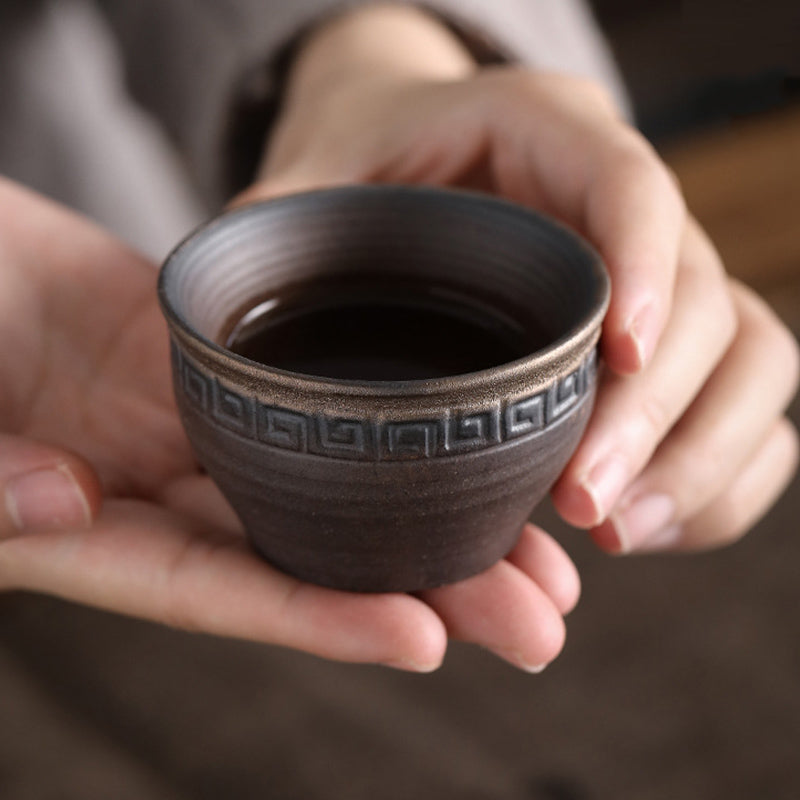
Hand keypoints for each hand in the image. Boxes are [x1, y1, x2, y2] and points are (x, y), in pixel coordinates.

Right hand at [0, 177, 577, 671]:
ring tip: (544, 549)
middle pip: (312, 547)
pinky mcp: (224, 354)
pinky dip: (390, 415)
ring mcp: (202, 419)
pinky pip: (316, 388)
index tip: (426, 638)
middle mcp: (169, 488)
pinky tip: (471, 434)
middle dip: (428, 584)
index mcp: (102, 530)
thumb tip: (69, 503)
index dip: (321, 617)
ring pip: (335, 475)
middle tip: (540, 618)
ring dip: (438, 509)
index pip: (225, 586)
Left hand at [239, 5, 798, 554]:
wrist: (404, 166)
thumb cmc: (361, 174)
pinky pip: (747, 411)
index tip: (617, 364)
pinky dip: (716, 478)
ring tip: (617, 532)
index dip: (646, 270)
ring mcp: (662, 279)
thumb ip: (272, 235)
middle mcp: (623, 206)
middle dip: (666, 415)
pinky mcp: (669, 346)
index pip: (631, 187)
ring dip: (705, 459)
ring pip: (756, 364)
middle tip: (585, 504)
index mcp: (547, 136)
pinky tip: (638, 528)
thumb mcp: (307, 185)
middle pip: (715, 302)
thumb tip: (220, 325)